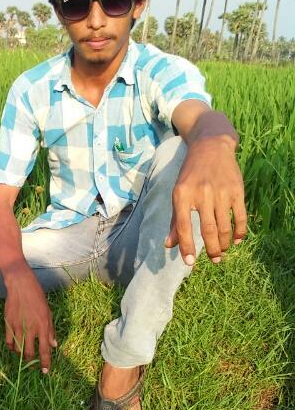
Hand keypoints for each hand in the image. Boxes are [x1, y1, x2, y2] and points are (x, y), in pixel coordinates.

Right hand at [3, 266, 56, 373]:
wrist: (21, 286)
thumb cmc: (37, 297)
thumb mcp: (48, 313)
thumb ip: (50, 330)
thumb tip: (54, 345)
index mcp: (43, 326)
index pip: (45, 350)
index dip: (45, 363)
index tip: (45, 371)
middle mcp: (31, 329)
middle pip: (29, 353)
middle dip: (30, 361)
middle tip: (31, 363)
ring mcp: (18, 327)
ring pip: (18, 349)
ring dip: (21, 355)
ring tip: (23, 354)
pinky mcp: (8, 324)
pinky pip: (8, 342)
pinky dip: (11, 347)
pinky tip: (14, 347)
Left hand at [165, 136, 246, 264]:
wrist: (211, 147)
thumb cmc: (190, 174)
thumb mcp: (177, 192)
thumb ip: (175, 220)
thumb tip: (169, 245)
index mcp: (182, 195)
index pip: (183, 226)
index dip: (186, 246)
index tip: (189, 262)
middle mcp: (201, 194)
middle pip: (208, 230)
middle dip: (211, 249)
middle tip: (214, 260)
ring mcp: (221, 192)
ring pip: (224, 226)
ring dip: (224, 243)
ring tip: (222, 251)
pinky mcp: (236, 190)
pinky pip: (240, 217)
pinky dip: (239, 232)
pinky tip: (236, 240)